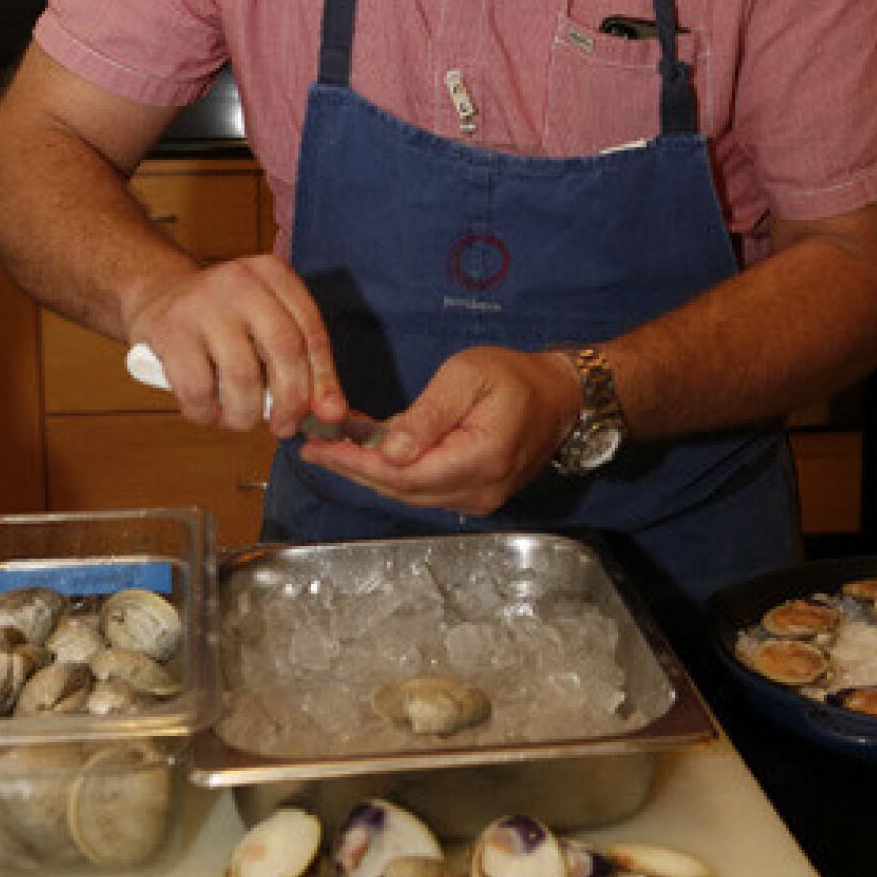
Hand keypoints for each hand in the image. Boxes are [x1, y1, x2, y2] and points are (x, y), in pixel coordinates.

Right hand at [127, 253, 345, 436]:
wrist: (158, 295)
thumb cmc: (224, 320)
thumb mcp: (266, 323)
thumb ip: (303, 363)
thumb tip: (333, 414)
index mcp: (273, 274)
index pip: (312, 330)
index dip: (324, 380)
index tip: (326, 413)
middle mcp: (240, 281)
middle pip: (284, 350)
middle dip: (291, 401)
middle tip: (284, 427)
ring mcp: (201, 304)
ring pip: (242, 376)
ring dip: (246, 414)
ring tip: (241, 418)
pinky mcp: (167, 330)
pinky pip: (198, 390)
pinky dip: (208, 414)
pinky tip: (209, 410)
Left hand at [301, 346, 581, 514]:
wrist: (560, 397)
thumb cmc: (516, 377)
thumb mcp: (467, 377)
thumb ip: (427, 415)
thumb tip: (390, 452)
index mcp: (479, 459)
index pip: (403, 475)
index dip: (355, 464)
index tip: (319, 448)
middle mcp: (479, 490)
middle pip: (401, 490)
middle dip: (354, 468)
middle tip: (316, 447)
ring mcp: (479, 499)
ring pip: (410, 493)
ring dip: (371, 472)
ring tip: (335, 447)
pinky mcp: (475, 495)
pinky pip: (425, 489)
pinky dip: (395, 473)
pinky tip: (373, 452)